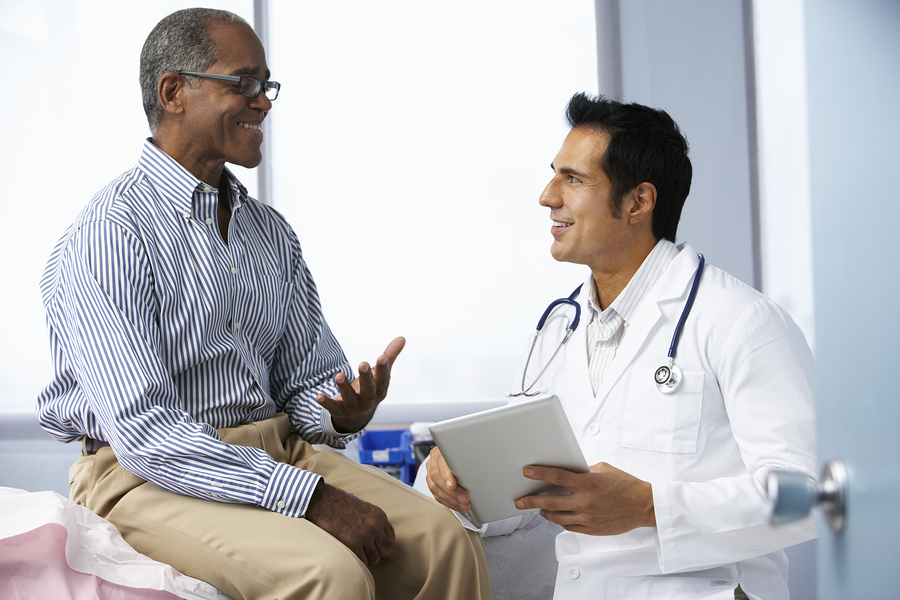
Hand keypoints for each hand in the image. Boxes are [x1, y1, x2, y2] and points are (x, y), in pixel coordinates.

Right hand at [304, 481, 395, 565]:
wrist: (323, 502)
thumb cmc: (341, 505)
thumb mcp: (364, 509)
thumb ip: (375, 521)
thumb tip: (381, 538)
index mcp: (379, 516)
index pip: (391, 538)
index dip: (382, 544)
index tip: (375, 545)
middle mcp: (375, 526)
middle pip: (386, 550)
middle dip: (378, 553)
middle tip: (368, 553)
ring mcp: (364, 536)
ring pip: (375, 558)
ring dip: (368, 559)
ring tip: (360, 555)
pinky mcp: (352, 545)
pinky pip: (362, 561)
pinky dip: (358, 561)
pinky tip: (352, 554)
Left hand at [316, 337, 405, 432]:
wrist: (358, 417)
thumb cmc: (371, 389)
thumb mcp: (380, 374)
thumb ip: (390, 356)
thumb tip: (402, 338)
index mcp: (380, 390)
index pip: (383, 379)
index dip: (383, 369)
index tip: (382, 357)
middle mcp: (369, 400)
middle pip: (369, 390)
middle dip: (366, 377)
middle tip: (363, 363)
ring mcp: (355, 407)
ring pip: (350, 399)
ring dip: (345, 388)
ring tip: (339, 375)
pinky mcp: (341, 411)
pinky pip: (333, 408)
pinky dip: (326, 403)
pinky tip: (319, 396)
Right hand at [424, 446, 471, 512]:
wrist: (457, 458)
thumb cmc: (464, 457)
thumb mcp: (467, 455)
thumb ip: (468, 461)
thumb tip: (481, 470)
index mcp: (441, 451)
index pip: (440, 461)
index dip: (446, 475)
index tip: (453, 486)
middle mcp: (433, 460)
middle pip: (436, 477)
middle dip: (451, 492)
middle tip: (464, 499)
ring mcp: (430, 472)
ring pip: (435, 488)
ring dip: (451, 500)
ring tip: (464, 505)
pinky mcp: (432, 483)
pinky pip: (437, 495)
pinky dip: (449, 503)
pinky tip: (458, 505)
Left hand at [514, 462, 655, 535]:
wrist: (643, 506)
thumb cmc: (625, 485)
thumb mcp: (603, 469)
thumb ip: (583, 471)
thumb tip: (567, 471)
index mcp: (588, 483)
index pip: (557, 477)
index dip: (540, 473)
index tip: (527, 472)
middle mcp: (586, 501)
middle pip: (550, 502)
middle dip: (531, 501)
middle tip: (520, 500)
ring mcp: (588, 517)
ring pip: (557, 517)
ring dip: (544, 512)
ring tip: (537, 508)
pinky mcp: (591, 529)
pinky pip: (569, 526)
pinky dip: (559, 521)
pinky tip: (555, 516)